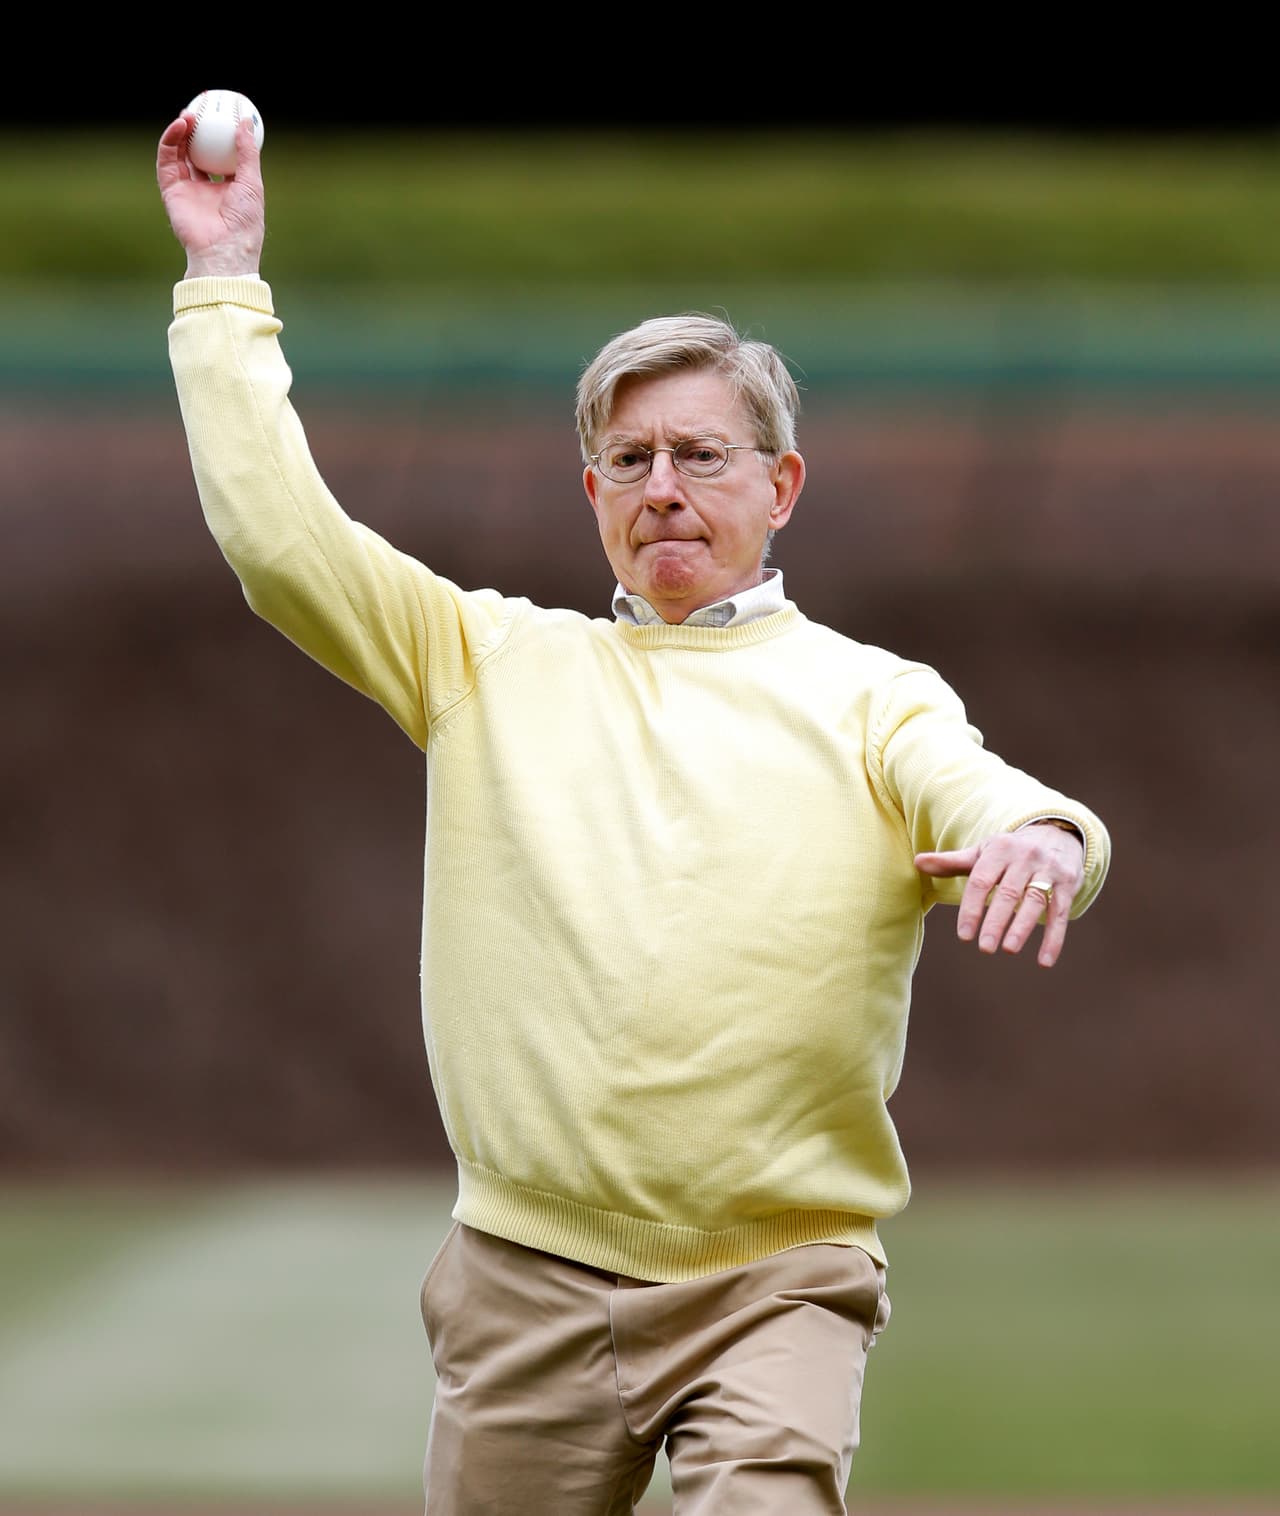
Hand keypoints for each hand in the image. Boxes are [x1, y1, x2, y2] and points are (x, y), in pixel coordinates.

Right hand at [156, 112, 264, 278]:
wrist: (223, 249)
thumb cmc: (244, 222)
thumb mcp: (252, 183)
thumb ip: (248, 153)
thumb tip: (245, 121)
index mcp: (229, 188)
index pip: (222, 156)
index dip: (220, 135)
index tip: (223, 113)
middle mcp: (206, 188)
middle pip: (198, 152)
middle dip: (197, 130)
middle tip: (201, 108)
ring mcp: (187, 189)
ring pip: (180, 153)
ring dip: (182, 132)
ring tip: (188, 114)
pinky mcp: (171, 190)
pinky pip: (167, 161)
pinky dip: (170, 141)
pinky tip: (180, 126)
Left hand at [914, 823, 1084, 967]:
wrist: (1057, 832)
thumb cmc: (1010, 850)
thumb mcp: (983, 852)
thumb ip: (952, 862)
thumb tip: (917, 862)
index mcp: (999, 849)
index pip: (982, 880)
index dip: (972, 908)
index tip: (964, 936)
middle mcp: (1025, 858)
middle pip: (1009, 893)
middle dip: (996, 921)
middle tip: (984, 947)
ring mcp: (1049, 870)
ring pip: (1035, 901)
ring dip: (1023, 927)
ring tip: (1009, 949)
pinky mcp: (1069, 884)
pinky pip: (1061, 913)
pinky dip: (1054, 938)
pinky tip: (1044, 961)